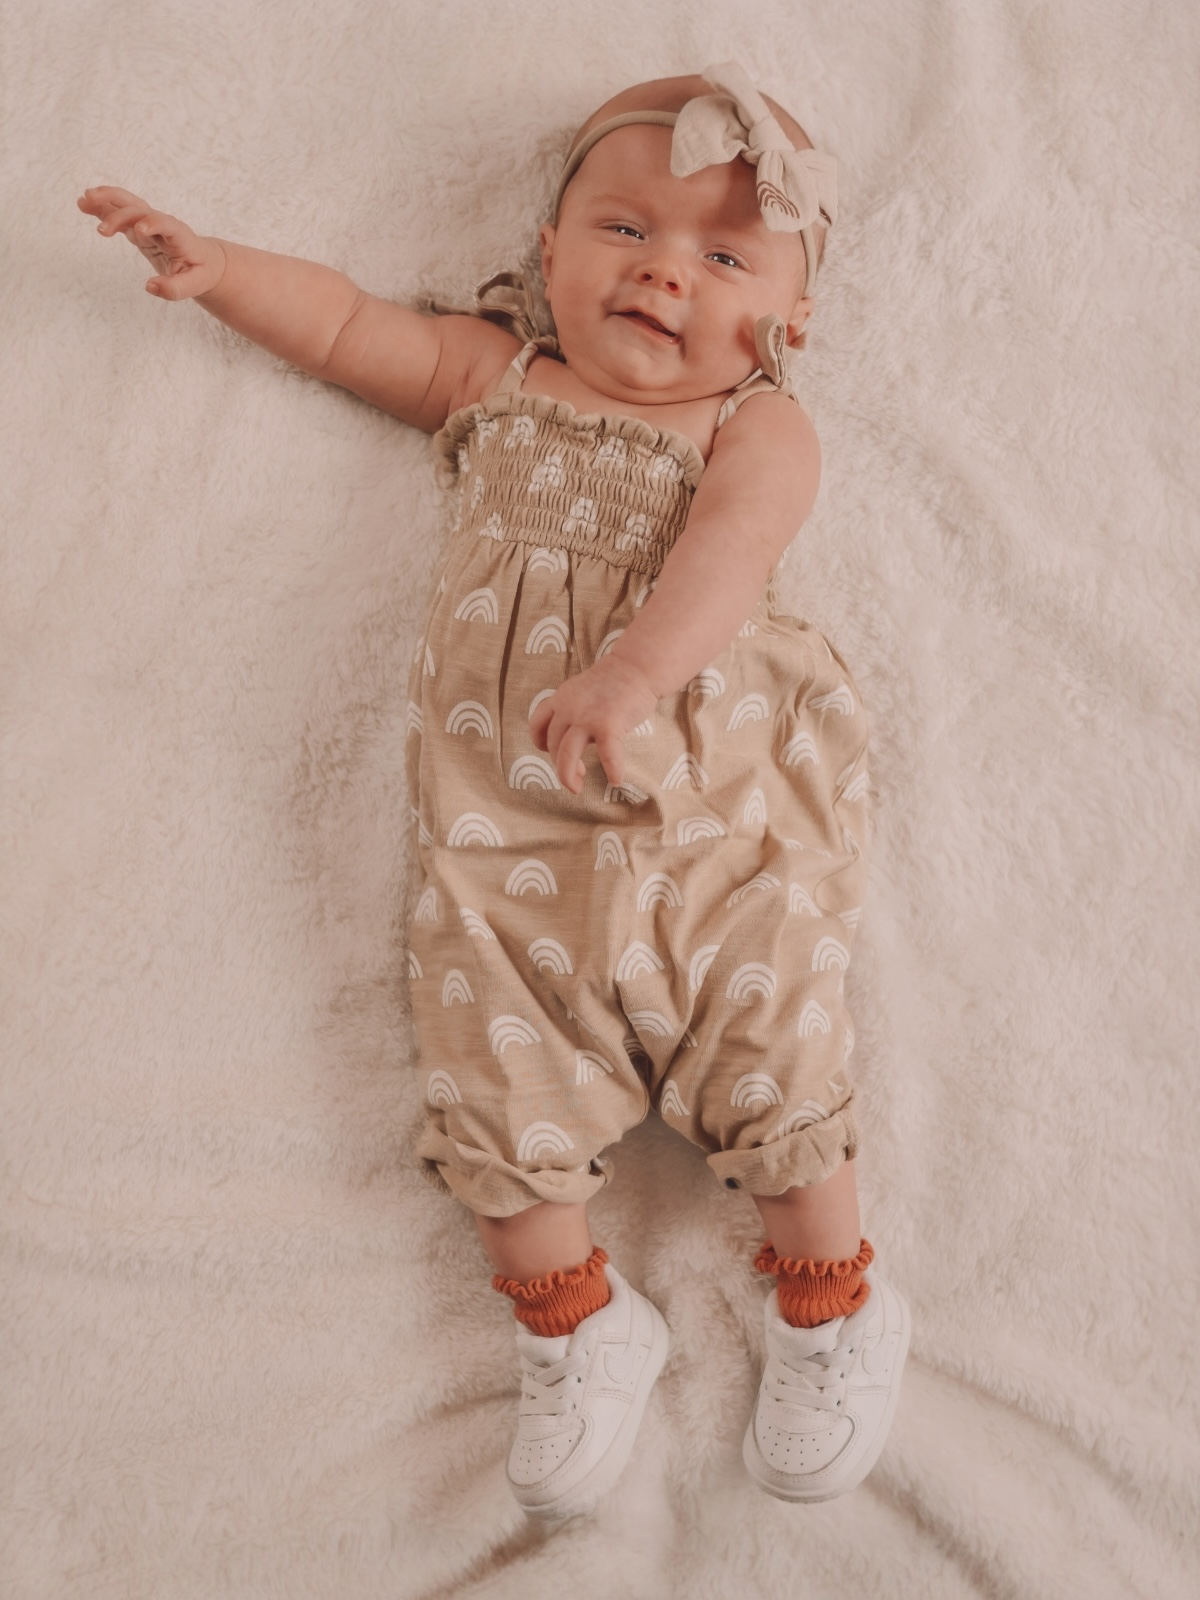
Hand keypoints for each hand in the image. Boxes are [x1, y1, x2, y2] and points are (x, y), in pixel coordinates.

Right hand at [77, 186, 225, 299]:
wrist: (204, 260)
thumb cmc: (201, 272)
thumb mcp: (194, 285)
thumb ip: (174, 289)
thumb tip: (149, 286)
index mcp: (179, 235)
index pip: (165, 224)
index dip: (153, 224)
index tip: (139, 231)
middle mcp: (162, 223)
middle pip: (140, 210)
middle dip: (121, 215)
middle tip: (101, 231)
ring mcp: (148, 223)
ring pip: (126, 205)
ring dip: (106, 201)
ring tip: (83, 200)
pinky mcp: (139, 228)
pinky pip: (120, 214)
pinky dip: (103, 209)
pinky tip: (84, 205)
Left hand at [529, 654, 659, 794]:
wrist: (637, 666)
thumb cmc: (615, 681)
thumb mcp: (582, 690)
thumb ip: (573, 709)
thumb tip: (576, 735)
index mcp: (560, 698)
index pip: (537, 723)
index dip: (539, 742)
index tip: (550, 752)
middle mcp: (568, 708)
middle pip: (552, 745)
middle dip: (560, 765)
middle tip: (575, 777)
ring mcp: (587, 717)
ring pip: (565, 755)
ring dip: (568, 776)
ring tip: (577, 788)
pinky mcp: (608, 724)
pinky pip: (607, 755)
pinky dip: (612, 770)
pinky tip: (616, 780)